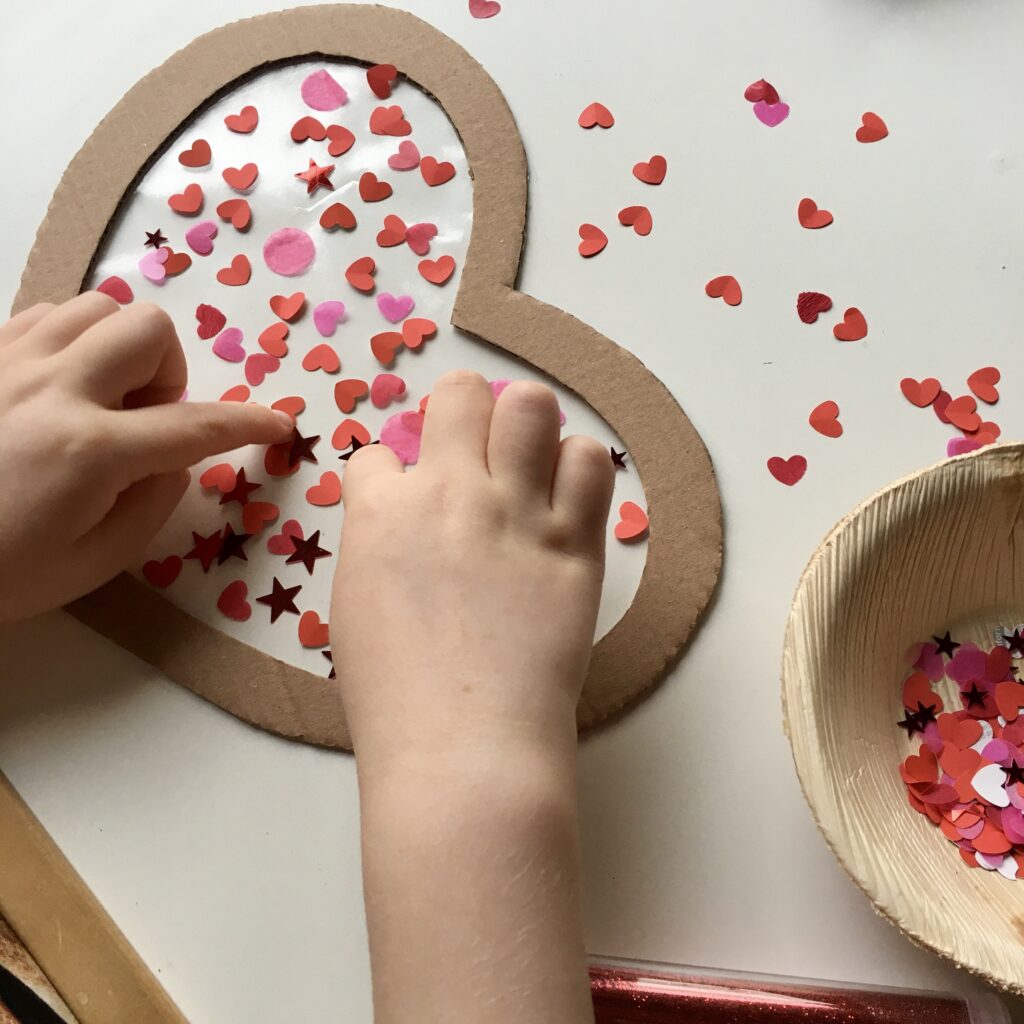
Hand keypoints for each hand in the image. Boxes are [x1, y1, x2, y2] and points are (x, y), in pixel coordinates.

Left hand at [0, 293, 292, 621]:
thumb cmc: (0, 575)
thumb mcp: (95, 562)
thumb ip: (155, 502)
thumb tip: (178, 456)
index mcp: (89, 451)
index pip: (195, 427)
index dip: (249, 424)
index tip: (279, 424)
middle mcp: (50, 389)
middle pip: (147, 327)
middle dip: (168, 372)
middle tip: (146, 420)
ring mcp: (5, 364)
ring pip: (95, 307)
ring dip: (119, 348)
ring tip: (102, 396)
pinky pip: (44, 313)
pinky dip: (71, 339)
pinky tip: (60, 384)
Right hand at [332, 370, 611, 1023]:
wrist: (463, 747)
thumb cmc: (395, 700)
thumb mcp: (356, 613)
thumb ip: (377, 550)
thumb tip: (398, 523)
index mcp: (379, 512)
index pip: (376, 454)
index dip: (391, 477)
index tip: (407, 505)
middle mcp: (448, 491)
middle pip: (459, 393)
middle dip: (462, 411)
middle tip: (474, 456)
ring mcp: (515, 511)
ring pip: (531, 406)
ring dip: (526, 428)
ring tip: (529, 470)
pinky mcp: (574, 542)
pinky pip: (591, 462)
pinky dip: (579, 470)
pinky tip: (567, 502)